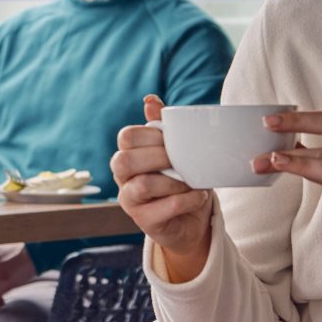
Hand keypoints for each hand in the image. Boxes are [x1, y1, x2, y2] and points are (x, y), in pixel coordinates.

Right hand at [110, 94, 218, 283]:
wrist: (190, 219)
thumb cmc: (180, 179)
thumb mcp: (174, 150)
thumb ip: (162, 126)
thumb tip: (149, 99)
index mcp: (128, 155)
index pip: (126, 137)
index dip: (151, 135)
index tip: (173, 139)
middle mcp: (123, 178)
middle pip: (123, 161)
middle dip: (157, 157)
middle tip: (180, 160)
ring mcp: (131, 201)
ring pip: (143, 185)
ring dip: (174, 181)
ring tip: (192, 181)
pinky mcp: (144, 222)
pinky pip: (164, 208)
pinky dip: (187, 199)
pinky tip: (199, 196)